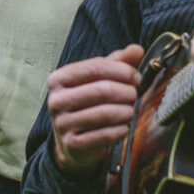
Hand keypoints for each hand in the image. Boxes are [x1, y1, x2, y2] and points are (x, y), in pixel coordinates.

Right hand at [46, 44, 143, 176]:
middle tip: (134, 95)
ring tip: (130, 110)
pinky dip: (120, 130)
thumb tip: (137, 49)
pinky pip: (105, 135)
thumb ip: (117, 62)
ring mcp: (62, 124)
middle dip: (126, 92)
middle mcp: (56, 100)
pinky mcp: (72, 144)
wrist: (72, 144)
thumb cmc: (87, 104)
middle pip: (103, 90)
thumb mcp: (98, 79)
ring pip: (105, 113)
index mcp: (59, 79)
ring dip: (126, 111)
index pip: (96, 67)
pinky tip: (124, 127)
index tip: (136, 76)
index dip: (122, 70)